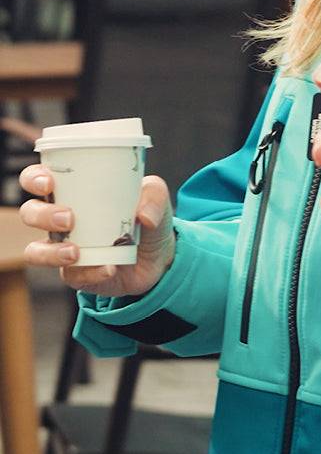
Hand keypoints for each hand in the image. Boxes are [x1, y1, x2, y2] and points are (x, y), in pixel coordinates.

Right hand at [19, 165, 175, 298]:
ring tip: (75, 252)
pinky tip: (108, 268)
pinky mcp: (75, 273)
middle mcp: (61, 218)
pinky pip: (70, 275)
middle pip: (30, 212)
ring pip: (35, 250)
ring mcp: (64, 247)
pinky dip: (89, 272)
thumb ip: (154, 195)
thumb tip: (143, 215)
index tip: (49, 183)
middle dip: (42, 215)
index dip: (34, 178)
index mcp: (75, 191)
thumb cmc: (147, 216)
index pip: (39, 178)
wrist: (158, 256)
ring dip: (50, 251)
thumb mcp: (156, 197)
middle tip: (68, 218)